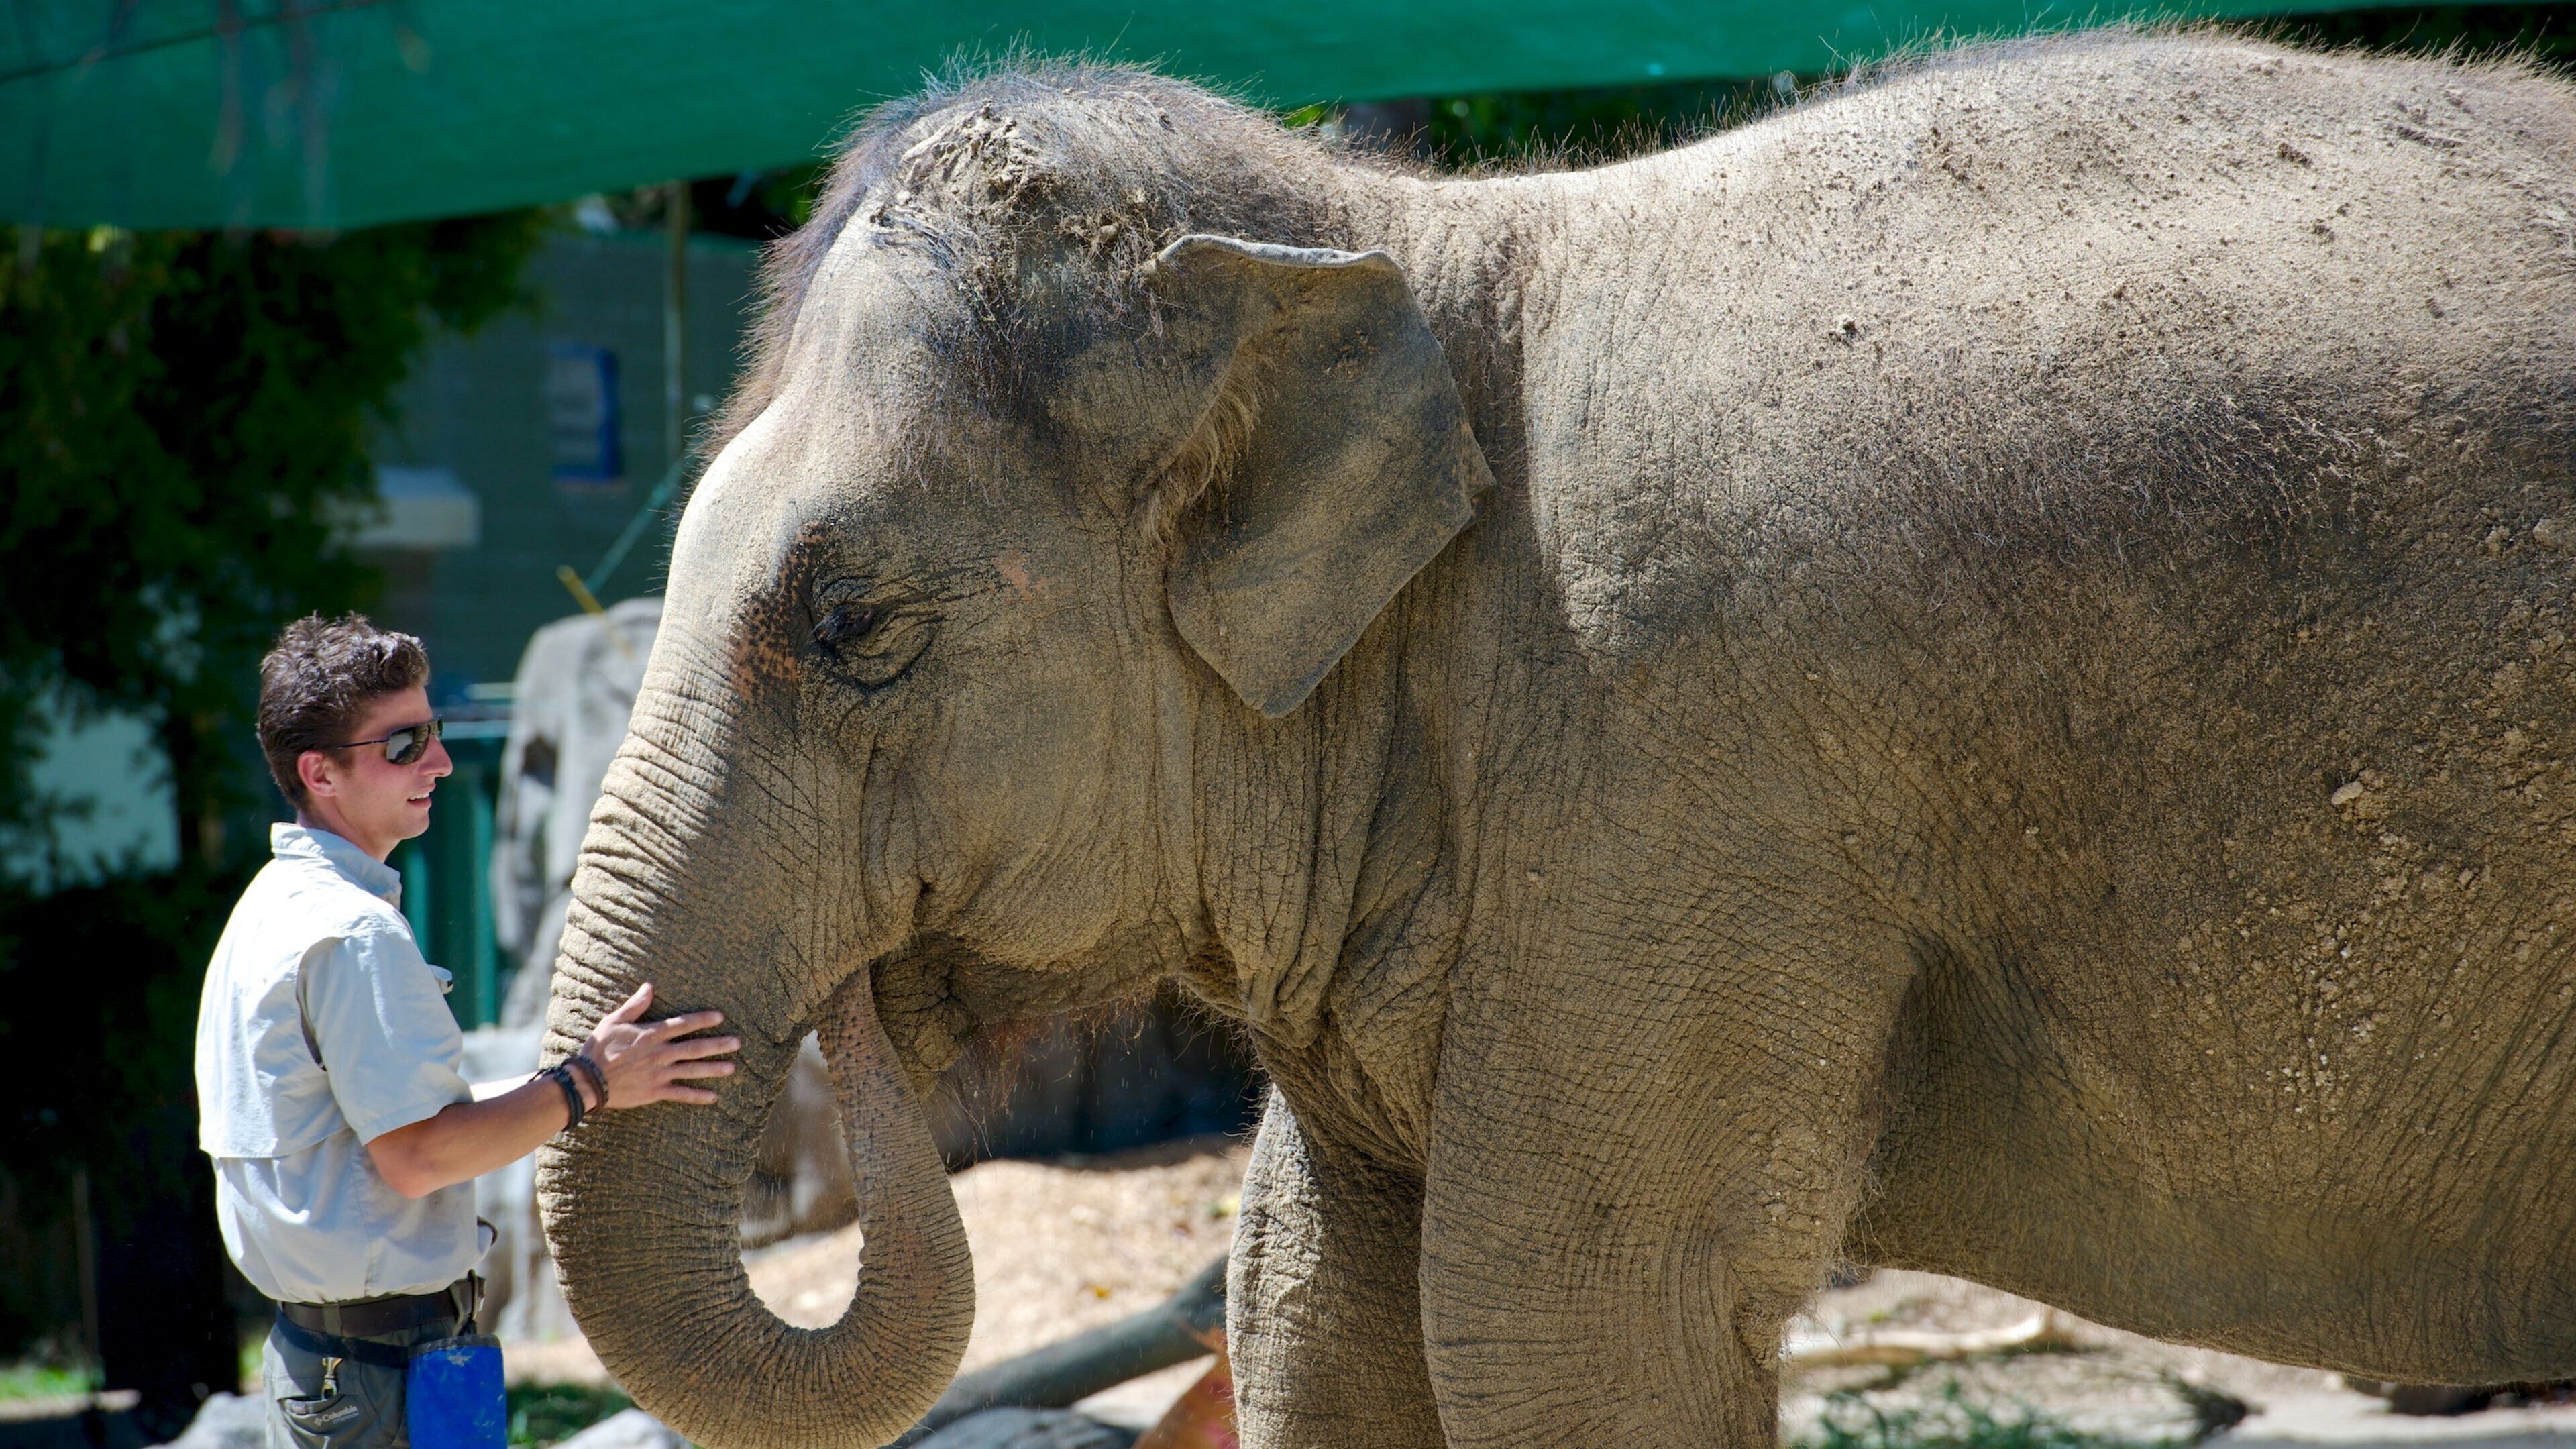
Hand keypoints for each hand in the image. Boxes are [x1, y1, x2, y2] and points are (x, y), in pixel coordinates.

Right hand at [578, 983, 740, 1106]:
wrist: (588, 1080)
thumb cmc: (599, 1048)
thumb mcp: (614, 1021)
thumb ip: (634, 1005)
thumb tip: (649, 986)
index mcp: (651, 1034)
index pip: (683, 1024)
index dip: (703, 1019)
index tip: (720, 1017)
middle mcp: (660, 1053)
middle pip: (695, 1047)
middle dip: (718, 1044)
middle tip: (737, 1043)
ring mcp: (659, 1073)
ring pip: (692, 1070)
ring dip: (713, 1068)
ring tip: (732, 1068)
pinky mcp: (655, 1091)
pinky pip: (681, 1094)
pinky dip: (697, 1096)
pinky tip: (713, 1097)